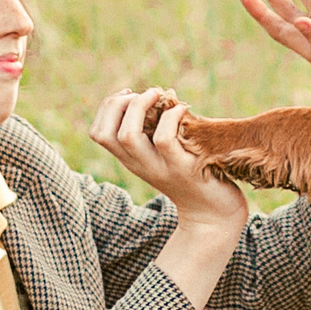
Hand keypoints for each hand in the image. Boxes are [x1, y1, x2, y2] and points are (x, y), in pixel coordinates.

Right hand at [89, 88, 246, 230]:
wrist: (213, 214)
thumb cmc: (192, 174)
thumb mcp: (163, 154)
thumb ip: (152, 132)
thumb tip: (150, 95)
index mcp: (131, 159)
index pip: (97, 133)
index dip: (107, 107)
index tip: (130, 95)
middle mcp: (139, 165)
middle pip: (107, 132)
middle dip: (120, 103)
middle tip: (147, 94)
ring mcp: (159, 168)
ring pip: (128, 136)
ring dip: (141, 106)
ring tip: (160, 96)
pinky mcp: (183, 169)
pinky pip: (164, 139)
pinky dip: (171, 116)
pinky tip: (184, 109)